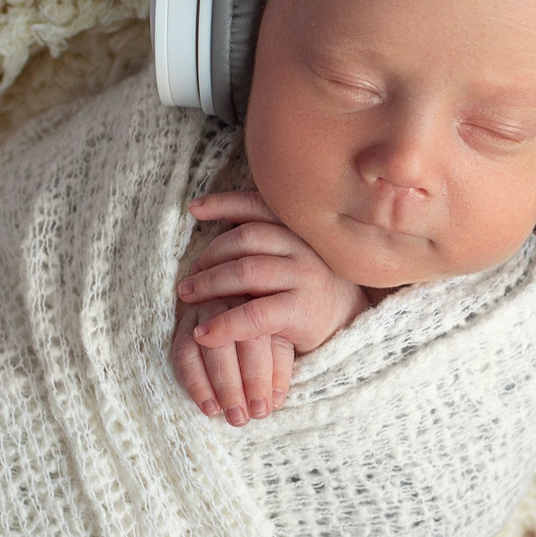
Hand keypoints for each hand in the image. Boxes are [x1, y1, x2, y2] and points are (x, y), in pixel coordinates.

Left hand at [171, 191, 369, 425]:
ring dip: (209, 283)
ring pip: (246, 271)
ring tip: (187, 296)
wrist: (349, 328)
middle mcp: (305, 248)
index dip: (224, 203)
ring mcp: (305, 277)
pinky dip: (224, 324)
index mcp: (299, 230)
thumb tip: (214, 226)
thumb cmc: (308, 292)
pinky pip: (254, 315)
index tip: (194, 208)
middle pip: (246, 237)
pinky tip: (203, 333)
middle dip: (210, 254)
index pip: (258, 206)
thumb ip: (264, 243)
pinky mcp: (302, 310)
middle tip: (189, 276)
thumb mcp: (291, 259)